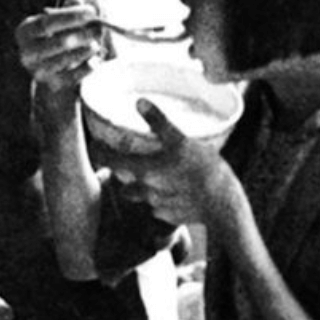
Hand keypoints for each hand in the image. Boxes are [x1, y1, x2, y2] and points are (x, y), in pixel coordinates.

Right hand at [15, 0, 104, 92]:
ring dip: (84, 51)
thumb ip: (68, 10)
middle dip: (81, 34)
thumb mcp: (59, 22)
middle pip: (57, 42)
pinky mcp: (51, 85)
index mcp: (25, 31)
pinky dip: (86, 68)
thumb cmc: (57, 39)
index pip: (47, 22)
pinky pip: (72, 76)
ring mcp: (37, 71)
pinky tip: (96, 60)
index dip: (71, 16)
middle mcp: (26, 52)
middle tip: (98, 28)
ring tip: (96, 44)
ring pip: (64, 60)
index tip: (91, 11)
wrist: (53, 72)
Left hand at [103, 98, 239, 225]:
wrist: (223, 202)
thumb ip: (159, 122)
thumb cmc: (202, 168)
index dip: (100, 153)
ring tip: (158, 176)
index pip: (110, 161)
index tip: (96, 147)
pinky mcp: (171, 217)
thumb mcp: (181, 140)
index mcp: (144, 170)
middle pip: (123, 182)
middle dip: (124, 173)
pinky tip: (177, 191)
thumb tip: (139, 102)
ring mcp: (157, 206)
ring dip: (144, 187)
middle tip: (131, 161)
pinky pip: (159, 208)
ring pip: (141, 196)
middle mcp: (146, 190)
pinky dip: (163, 200)